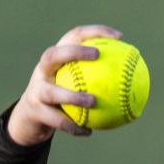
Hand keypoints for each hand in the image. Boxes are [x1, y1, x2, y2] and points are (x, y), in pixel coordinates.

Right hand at [6, 25, 122, 145]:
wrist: (30, 117)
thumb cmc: (62, 98)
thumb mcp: (75, 84)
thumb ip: (97, 78)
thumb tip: (133, 79)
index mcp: (56, 58)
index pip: (74, 36)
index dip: (95, 31)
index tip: (119, 37)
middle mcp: (42, 70)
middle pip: (54, 55)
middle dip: (74, 52)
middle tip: (97, 55)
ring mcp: (36, 90)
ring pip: (52, 92)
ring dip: (72, 96)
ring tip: (92, 101)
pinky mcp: (35, 111)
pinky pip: (56, 121)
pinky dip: (72, 126)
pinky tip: (88, 132)